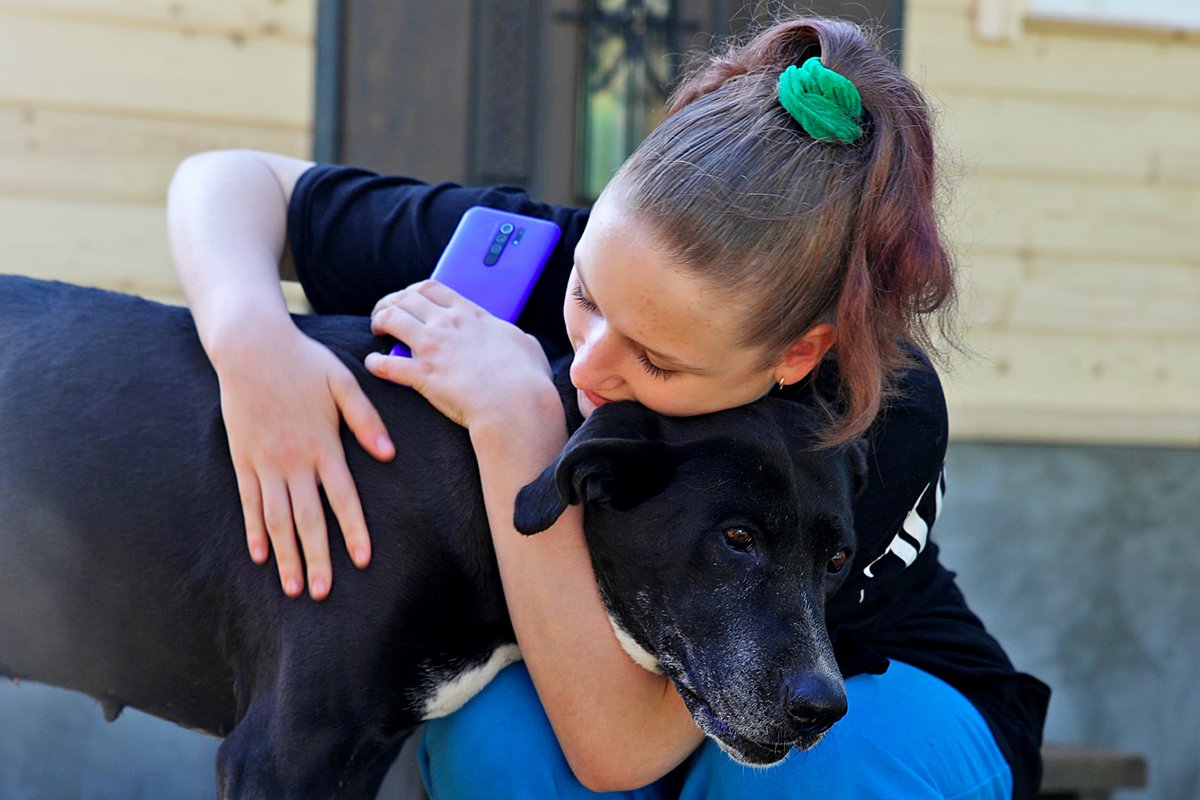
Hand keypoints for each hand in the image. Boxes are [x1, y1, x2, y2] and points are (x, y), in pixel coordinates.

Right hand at [212, 317, 394, 599]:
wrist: (250, 347)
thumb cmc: (304, 362)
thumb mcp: (343, 382)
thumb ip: (366, 419)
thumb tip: (389, 454)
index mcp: (323, 445)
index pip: (343, 498)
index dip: (353, 531)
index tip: (362, 561)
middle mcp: (294, 461)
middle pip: (307, 519)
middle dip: (316, 558)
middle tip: (323, 593)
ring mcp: (265, 462)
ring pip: (276, 519)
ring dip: (285, 555)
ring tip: (293, 587)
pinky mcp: (243, 458)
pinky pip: (249, 502)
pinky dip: (254, 530)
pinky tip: (260, 555)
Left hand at [364, 280, 554, 428]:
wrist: (516, 405)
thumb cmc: (527, 379)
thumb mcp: (527, 346)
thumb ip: (517, 338)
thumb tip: (520, 340)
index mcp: (471, 315)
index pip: (433, 289)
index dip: (414, 292)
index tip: (410, 299)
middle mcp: (447, 324)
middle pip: (405, 298)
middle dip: (390, 303)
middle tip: (385, 314)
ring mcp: (432, 347)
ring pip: (390, 319)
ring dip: (378, 322)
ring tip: (377, 331)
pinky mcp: (422, 375)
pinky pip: (385, 363)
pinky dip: (375, 363)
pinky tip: (373, 365)